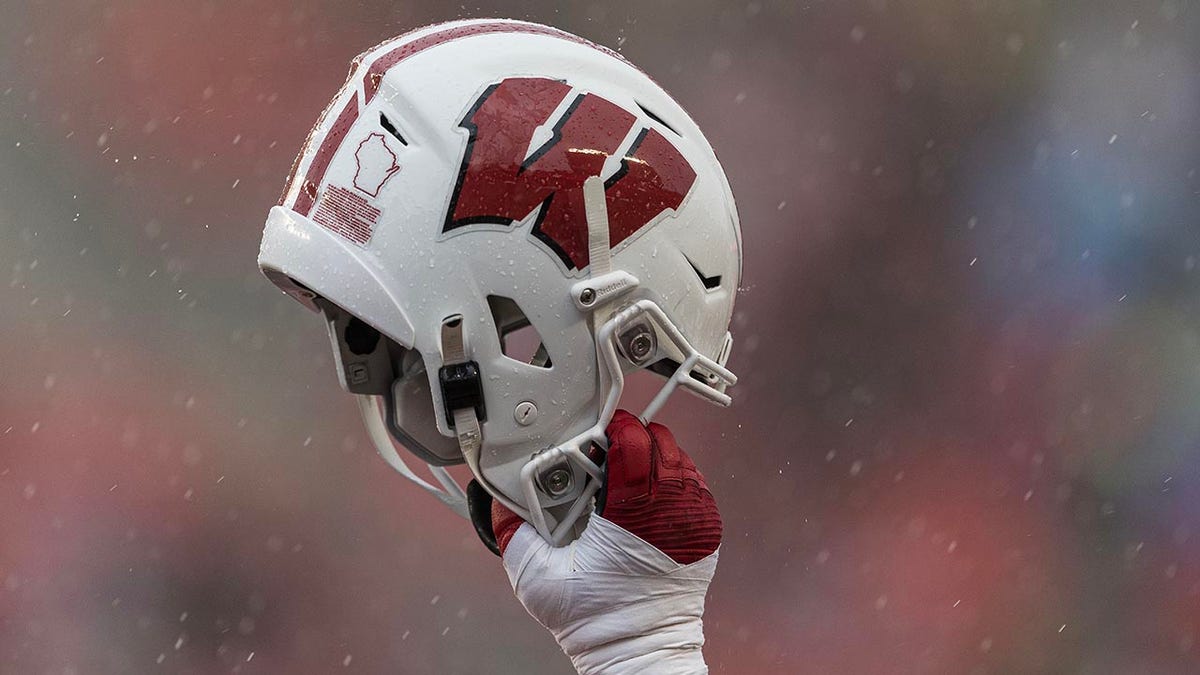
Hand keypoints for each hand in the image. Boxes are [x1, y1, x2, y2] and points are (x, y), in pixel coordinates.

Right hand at [492, 410, 721, 674]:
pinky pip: (693, 488)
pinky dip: (670, 482)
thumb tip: (499, 495)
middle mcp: (672, 512)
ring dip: (652, 458)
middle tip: (607, 447)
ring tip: (626, 468)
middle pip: (660, 445)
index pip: (633, 444)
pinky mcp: (707, 532)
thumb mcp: (534, 573)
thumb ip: (512, 526)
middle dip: (633, 439)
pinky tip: (646, 493)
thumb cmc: (591, 618)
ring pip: (680, 463)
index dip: (613, 428)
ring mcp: (696, 521)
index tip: (596, 430)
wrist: (637, 651)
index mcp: (632, 514)